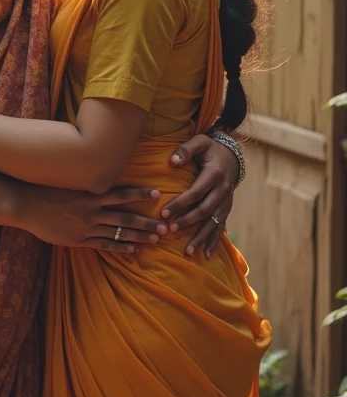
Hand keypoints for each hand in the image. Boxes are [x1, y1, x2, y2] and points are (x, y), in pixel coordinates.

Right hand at [17, 182, 166, 252]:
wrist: (26, 205)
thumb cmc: (46, 189)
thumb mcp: (69, 180)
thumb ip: (85, 182)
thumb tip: (100, 174)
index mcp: (90, 194)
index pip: (121, 193)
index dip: (139, 194)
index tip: (156, 193)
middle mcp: (92, 211)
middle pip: (126, 217)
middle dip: (147, 222)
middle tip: (165, 227)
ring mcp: (86, 227)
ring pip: (118, 233)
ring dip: (138, 236)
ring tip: (154, 239)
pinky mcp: (79, 240)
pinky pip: (103, 244)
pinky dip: (119, 247)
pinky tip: (131, 249)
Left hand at [162, 133, 236, 258]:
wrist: (232, 156)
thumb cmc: (210, 148)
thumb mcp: (200, 142)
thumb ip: (186, 149)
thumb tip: (171, 161)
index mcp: (215, 174)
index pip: (196, 192)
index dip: (180, 203)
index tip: (164, 213)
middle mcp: (223, 190)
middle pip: (204, 209)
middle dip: (187, 221)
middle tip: (170, 229)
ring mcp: (226, 202)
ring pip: (213, 222)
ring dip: (201, 237)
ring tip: (188, 250)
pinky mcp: (226, 209)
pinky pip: (221, 227)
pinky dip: (214, 241)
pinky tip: (206, 255)